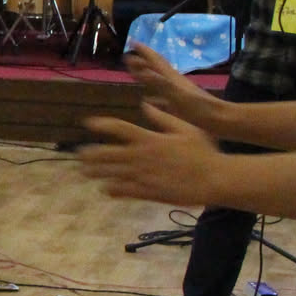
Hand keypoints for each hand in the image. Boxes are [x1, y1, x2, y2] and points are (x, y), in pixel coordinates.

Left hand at [78, 106, 224, 208]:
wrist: (215, 180)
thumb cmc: (203, 152)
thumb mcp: (185, 129)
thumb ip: (163, 117)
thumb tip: (146, 103)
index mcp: (149, 139)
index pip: (119, 128)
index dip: (101, 125)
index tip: (88, 123)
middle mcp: (141, 157)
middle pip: (107, 154)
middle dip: (91, 155)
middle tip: (79, 155)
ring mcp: (143, 175)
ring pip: (111, 173)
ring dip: (96, 172)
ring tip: (84, 172)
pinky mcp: (148, 192)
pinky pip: (124, 191)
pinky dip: (112, 190)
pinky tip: (105, 189)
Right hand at [122, 43, 220, 132]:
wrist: (223, 122)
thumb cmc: (200, 111)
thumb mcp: (177, 97)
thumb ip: (160, 83)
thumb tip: (142, 69)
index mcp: (173, 80)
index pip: (156, 61)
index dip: (144, 52)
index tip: (132, 41)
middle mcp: (176, 83)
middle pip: (157, 68)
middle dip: (144, 61)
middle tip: (129, 57)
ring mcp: (180, 93)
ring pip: (160, 81)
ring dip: (148, 75)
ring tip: (137, 74)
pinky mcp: (183, 105)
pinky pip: (163, 96)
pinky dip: (154, 95)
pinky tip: (149, 101)